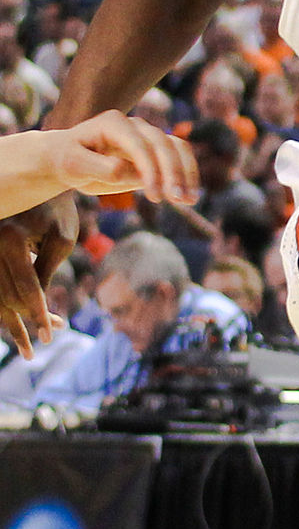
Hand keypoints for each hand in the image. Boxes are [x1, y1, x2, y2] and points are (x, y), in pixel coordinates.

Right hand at [0, 192, 77, 358]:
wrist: (36, 181)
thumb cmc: (57, 210)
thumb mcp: (62, 238)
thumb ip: (48, 270)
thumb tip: (39, 306)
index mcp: (11, 239)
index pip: (26, 287)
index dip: (38, 315)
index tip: (51, 336)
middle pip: (7, 296)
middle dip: (28, 321)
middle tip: (50, 337)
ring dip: (14, 322)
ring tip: (31, 347)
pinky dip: (4, 307)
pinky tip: (16, 326)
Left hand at [45, 112, 198, 204]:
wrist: (71, 158)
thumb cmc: (69, 160)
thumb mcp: (74, 165)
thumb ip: (98, 167)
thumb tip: (127, 171)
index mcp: (113, 123)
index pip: (139, 144)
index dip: (150, 169)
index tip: (155, 197)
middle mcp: (135, 125)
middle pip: (164, 144)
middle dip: (173, 172)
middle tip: (177, 200)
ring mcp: (148, 136)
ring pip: (178, 148)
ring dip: (187, 174)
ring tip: (189, 200)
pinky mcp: (157, 151)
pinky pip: (181, 157)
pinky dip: (188, 176)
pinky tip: (190, 197)